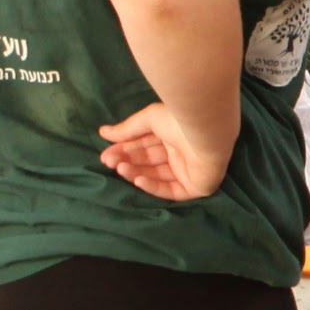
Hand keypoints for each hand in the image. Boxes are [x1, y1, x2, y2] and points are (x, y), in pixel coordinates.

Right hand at [96, 99, 231, 202]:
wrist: (206, 132)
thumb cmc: (179, 120)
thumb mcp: (148, 119)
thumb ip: (126, 129)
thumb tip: (102, 133)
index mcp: (172, 134)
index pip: (144, 145)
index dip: (124, 150)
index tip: (105, 154)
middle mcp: (181, 152)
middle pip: (149, 161)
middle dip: (127, 161)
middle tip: (108, 162)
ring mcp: (188, 171)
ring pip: (157, 176)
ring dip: (136, 172)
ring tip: (120, 169)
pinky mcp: (195, 187)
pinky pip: (171, 190)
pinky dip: (153, 186)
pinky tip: (137, 180)